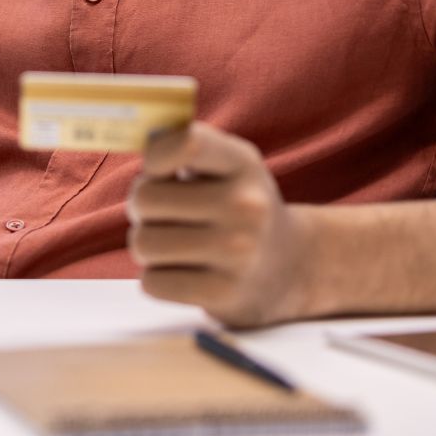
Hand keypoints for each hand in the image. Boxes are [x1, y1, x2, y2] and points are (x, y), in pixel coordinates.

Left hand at [126, 122, 315, 326]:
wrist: (293, 265)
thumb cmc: (238, 206)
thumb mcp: (228, 165)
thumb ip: (184, 146)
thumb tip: (142, 142)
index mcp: (242, 163)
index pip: (186, 143)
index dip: (155, 156)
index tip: (157, 171)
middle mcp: (246, 205)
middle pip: (145, 199)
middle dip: (141, 209)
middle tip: (160, 215)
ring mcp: (238, 252)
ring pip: (143, 243)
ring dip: (146, 246)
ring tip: (171, 244)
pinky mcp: (225, 293)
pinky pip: (152, 283)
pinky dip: (157, 279)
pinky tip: (183, 272)